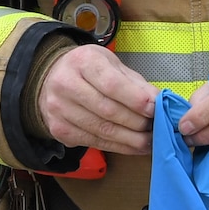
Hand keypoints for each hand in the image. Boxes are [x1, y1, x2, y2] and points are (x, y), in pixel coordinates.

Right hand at [38, 44, 156, 155]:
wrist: (51, 79)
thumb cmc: (89, 70)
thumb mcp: (113, 65)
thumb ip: (135, 83)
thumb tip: (158, 101)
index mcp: (83, 62)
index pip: (112, 84)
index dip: (136, 100)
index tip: (155, 109)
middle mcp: (66, 85)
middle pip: (108, 110)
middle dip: (137, 123)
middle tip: (157, 128)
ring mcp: (59, 109)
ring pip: (101, 130)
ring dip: (130, 139)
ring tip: (150, 141)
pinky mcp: (59, 130)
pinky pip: (93, 142)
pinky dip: (118, 147)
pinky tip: (133, 147)